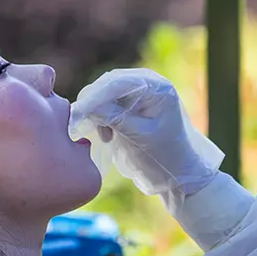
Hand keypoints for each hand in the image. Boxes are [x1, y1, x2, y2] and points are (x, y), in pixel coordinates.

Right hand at [71, 69, 222, 195]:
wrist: (180, 172)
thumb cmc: (166, 156)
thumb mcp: (139, 137)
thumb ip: (114, 118)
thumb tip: (83, 107)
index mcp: (157, 87)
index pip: (118, 83)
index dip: (94, 98)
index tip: (76, 115)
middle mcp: (148, 83)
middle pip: (108, 84)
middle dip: (92, 104)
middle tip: (77, 126)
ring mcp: (139, 92)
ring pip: (104, 93)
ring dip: (96, 112)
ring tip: (103, 137)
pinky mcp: (131, 105)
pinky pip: (107, 103)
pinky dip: (100, 117)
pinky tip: (106, 136)